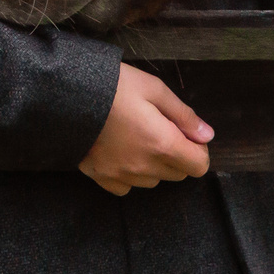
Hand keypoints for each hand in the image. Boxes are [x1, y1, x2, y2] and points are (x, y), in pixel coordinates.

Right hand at [78, 65, 213, 195]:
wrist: (66, 96)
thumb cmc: (114, 87)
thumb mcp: (154, 89)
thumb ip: (184, 115)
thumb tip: (207, 135)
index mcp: (163, 144)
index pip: (199, 165)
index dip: (198, 149)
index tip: (185, 133)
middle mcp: (145, 167)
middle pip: (178, 174)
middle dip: (177, 155)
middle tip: (161, 130)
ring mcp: (122, 176)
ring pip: (153, 181)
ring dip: (154, 165)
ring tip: (138, 138)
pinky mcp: (102, 178)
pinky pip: (127, 186)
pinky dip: (129, 174)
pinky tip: (121, 152)